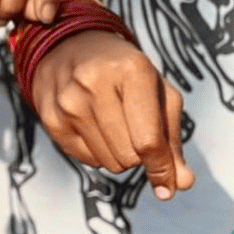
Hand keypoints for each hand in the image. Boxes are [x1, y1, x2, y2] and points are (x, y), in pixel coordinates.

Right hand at [31, 29, 192, 197]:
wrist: (71, 49)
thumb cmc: (124, 73)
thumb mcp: (157, 93)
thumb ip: (172, 139)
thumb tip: (182, 183)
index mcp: (132, 69)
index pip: (148, 140)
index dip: (162, 168)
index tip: (169, 184)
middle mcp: (95, 83)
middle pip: (129, 156)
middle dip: (140, 154)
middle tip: (136, 130)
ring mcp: (69, 101)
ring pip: (108, 163)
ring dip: (119, 154)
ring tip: (114, 124)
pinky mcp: (51, 118)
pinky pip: (87, 160)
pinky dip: (98, 152)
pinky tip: (94, 126)